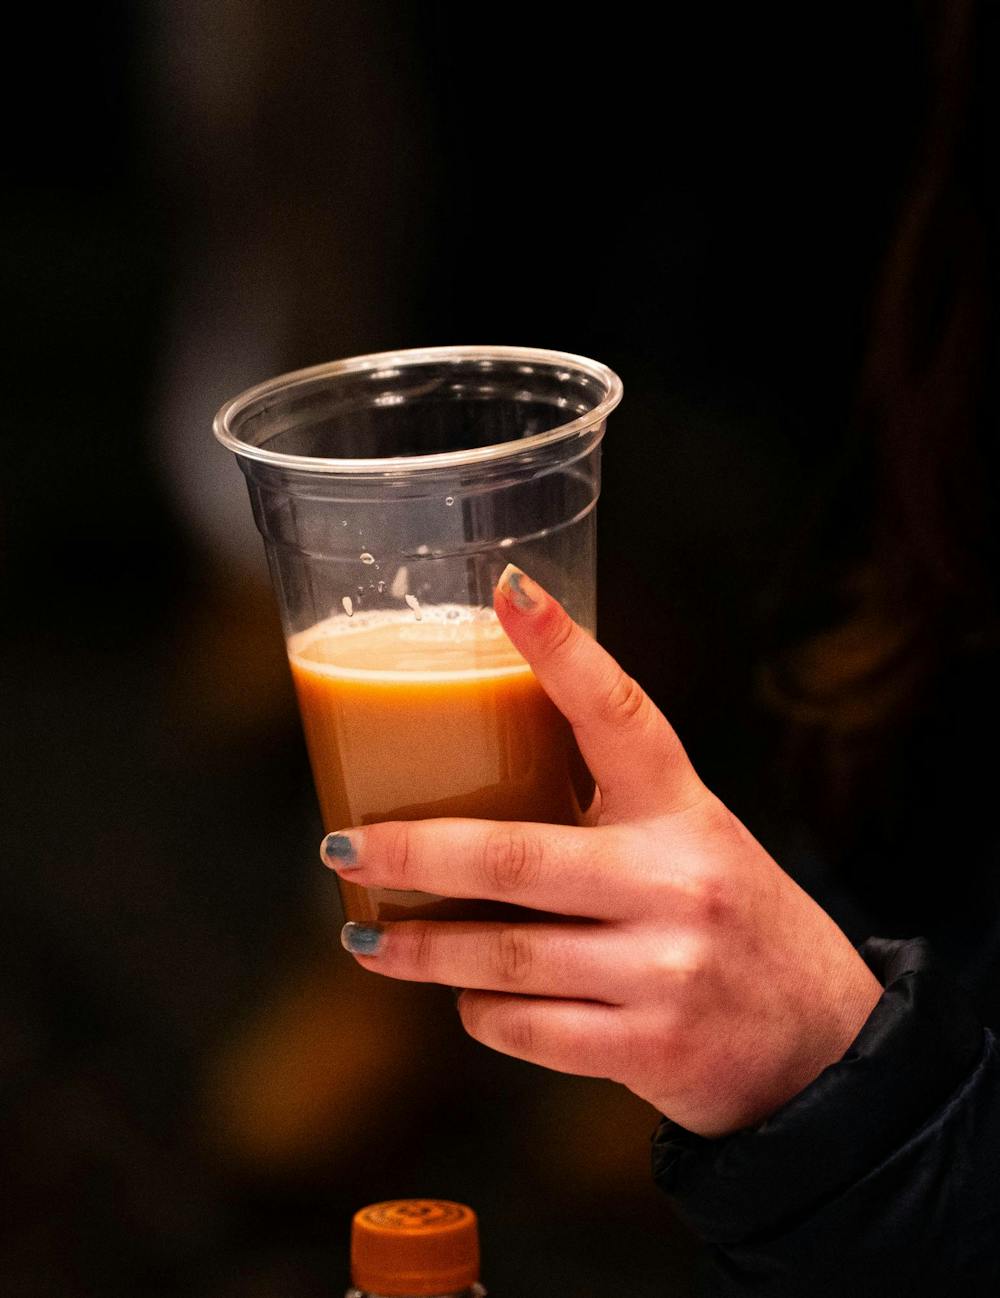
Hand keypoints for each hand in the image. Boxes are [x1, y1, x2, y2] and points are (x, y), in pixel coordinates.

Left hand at [321, 566, 882, 1136]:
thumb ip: (603, 810)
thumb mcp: (687, 839)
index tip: (508, 590)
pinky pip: (524, 1027)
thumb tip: (464, 781)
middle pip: (514, 856)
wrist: (819, 1039)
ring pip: (502, 954)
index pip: (621, 712)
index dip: (563, 649)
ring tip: (366, 940)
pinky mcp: (651, 1047)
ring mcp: (667, 967)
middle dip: (410, 853)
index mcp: (684, 808)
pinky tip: (468, 998)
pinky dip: (479, 1011)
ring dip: (419, 950)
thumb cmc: (725, 916)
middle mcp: (678, 879)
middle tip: (341, 849)